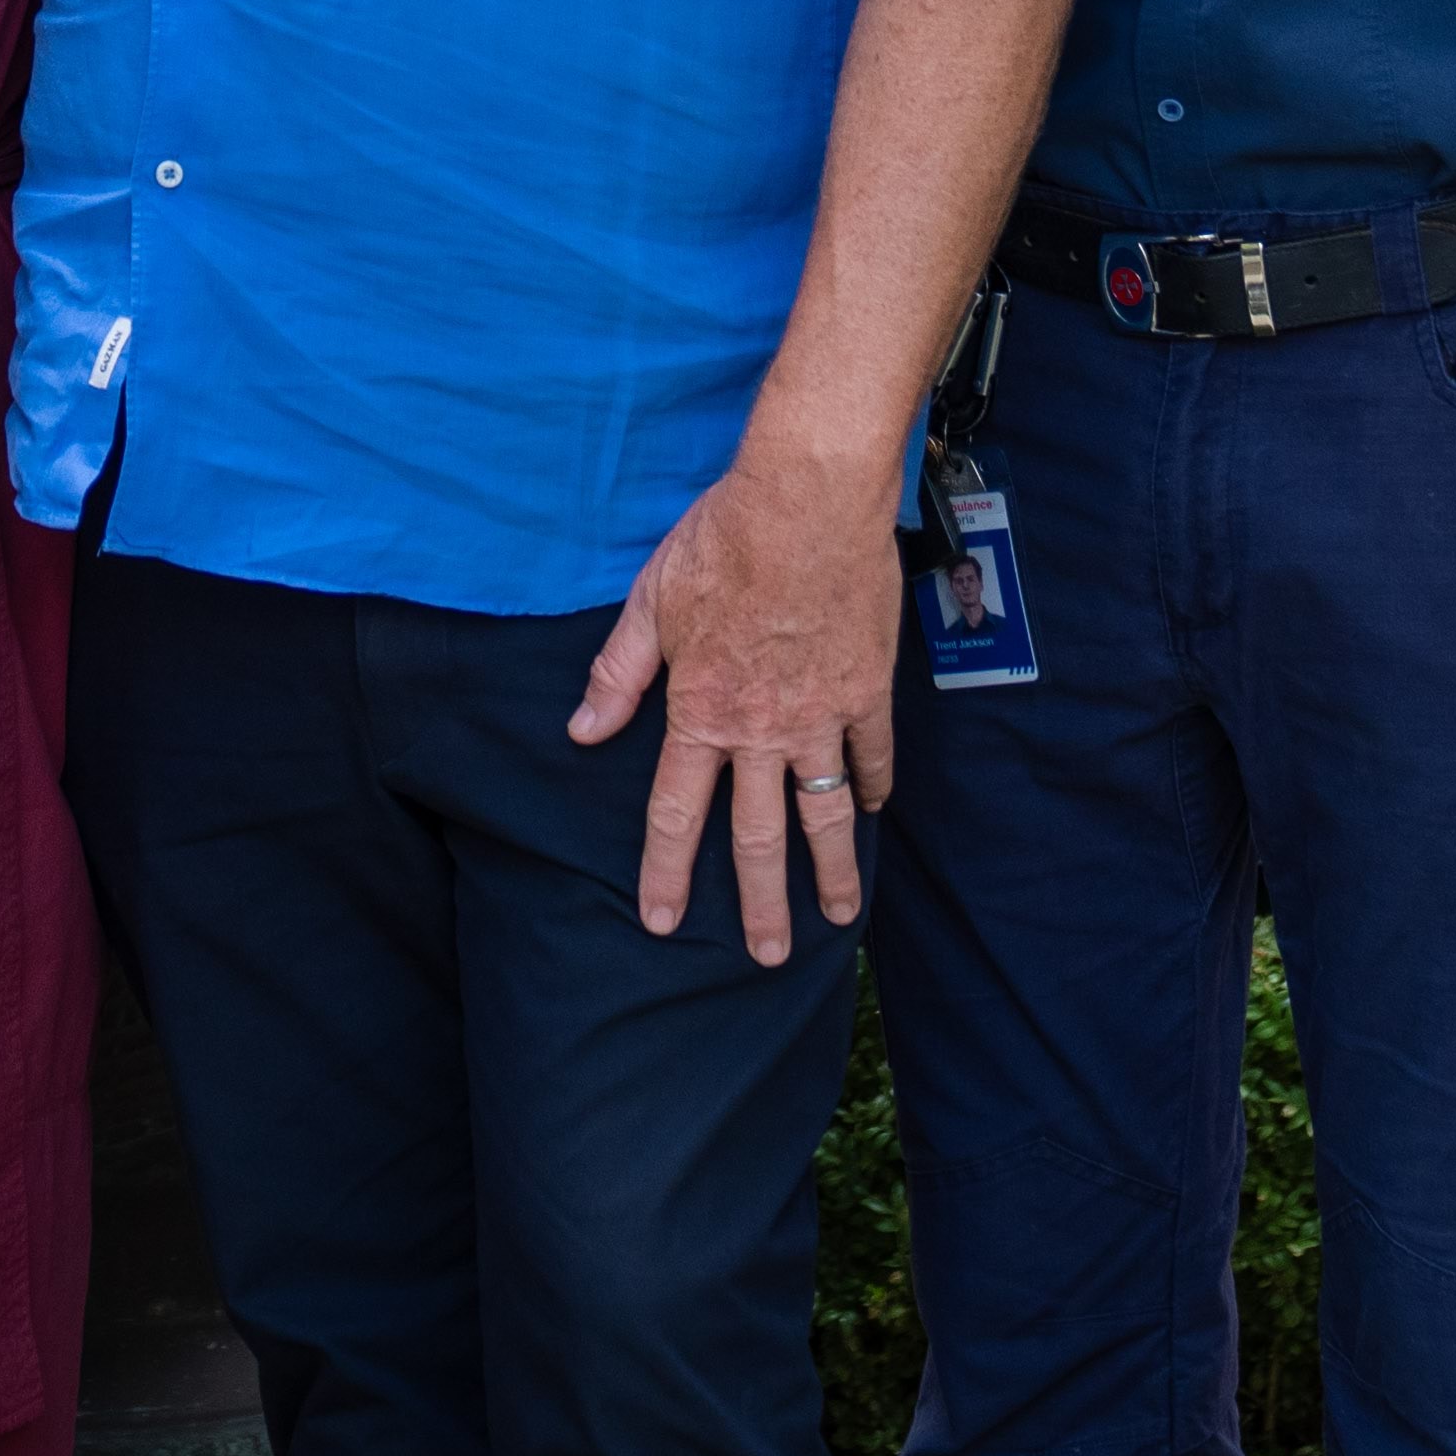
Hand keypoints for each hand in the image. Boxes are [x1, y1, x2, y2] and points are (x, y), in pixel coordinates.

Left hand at [566, 442, 903, 963]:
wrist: (808, 501)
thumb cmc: (722, 540)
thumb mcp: (650, 601)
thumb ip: (618, 673)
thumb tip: (582, 731)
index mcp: (700, 711)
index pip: (675, 812)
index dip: (666, 872)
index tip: (661, 922)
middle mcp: (761, 730)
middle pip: (757, 836)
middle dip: (761, 904)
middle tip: (767, 955)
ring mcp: (820, 716)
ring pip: (824, 813)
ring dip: (830, 870)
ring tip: (840, 916)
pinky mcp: (866, 690)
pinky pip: (871, 755)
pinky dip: (872, 788)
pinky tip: (872, 812)